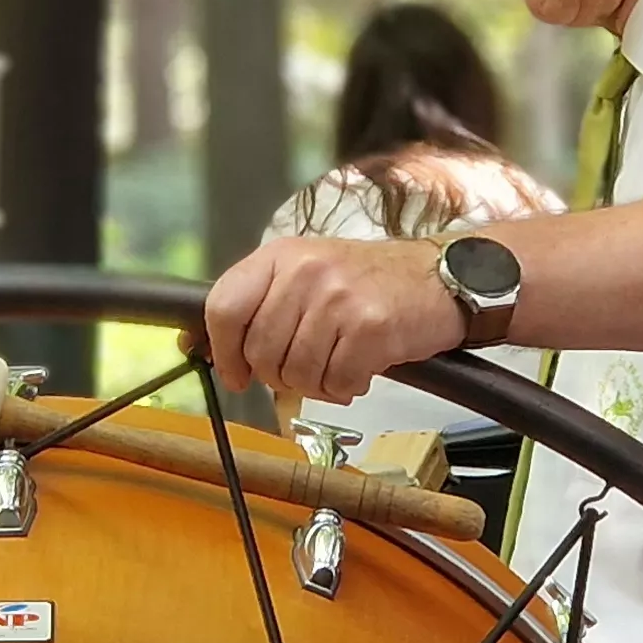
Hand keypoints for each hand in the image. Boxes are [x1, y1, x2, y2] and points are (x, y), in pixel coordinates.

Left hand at [203, 237, 466, 401]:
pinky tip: (362, 367)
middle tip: (308, 367)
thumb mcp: (308, 274)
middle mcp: (305, 271)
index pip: (223, 307)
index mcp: (281, 256)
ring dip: (316, 383)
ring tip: (339, 362)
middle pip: (260, 352)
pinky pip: (335, 382)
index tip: (235, 373)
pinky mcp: (370, 327)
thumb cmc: (371, 283)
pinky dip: (346, 386)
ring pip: (296, 374)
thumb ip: (260, 304)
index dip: (223, 351)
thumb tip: (201, 346)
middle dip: (280, 375)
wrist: (440, 278)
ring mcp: (338, 298)